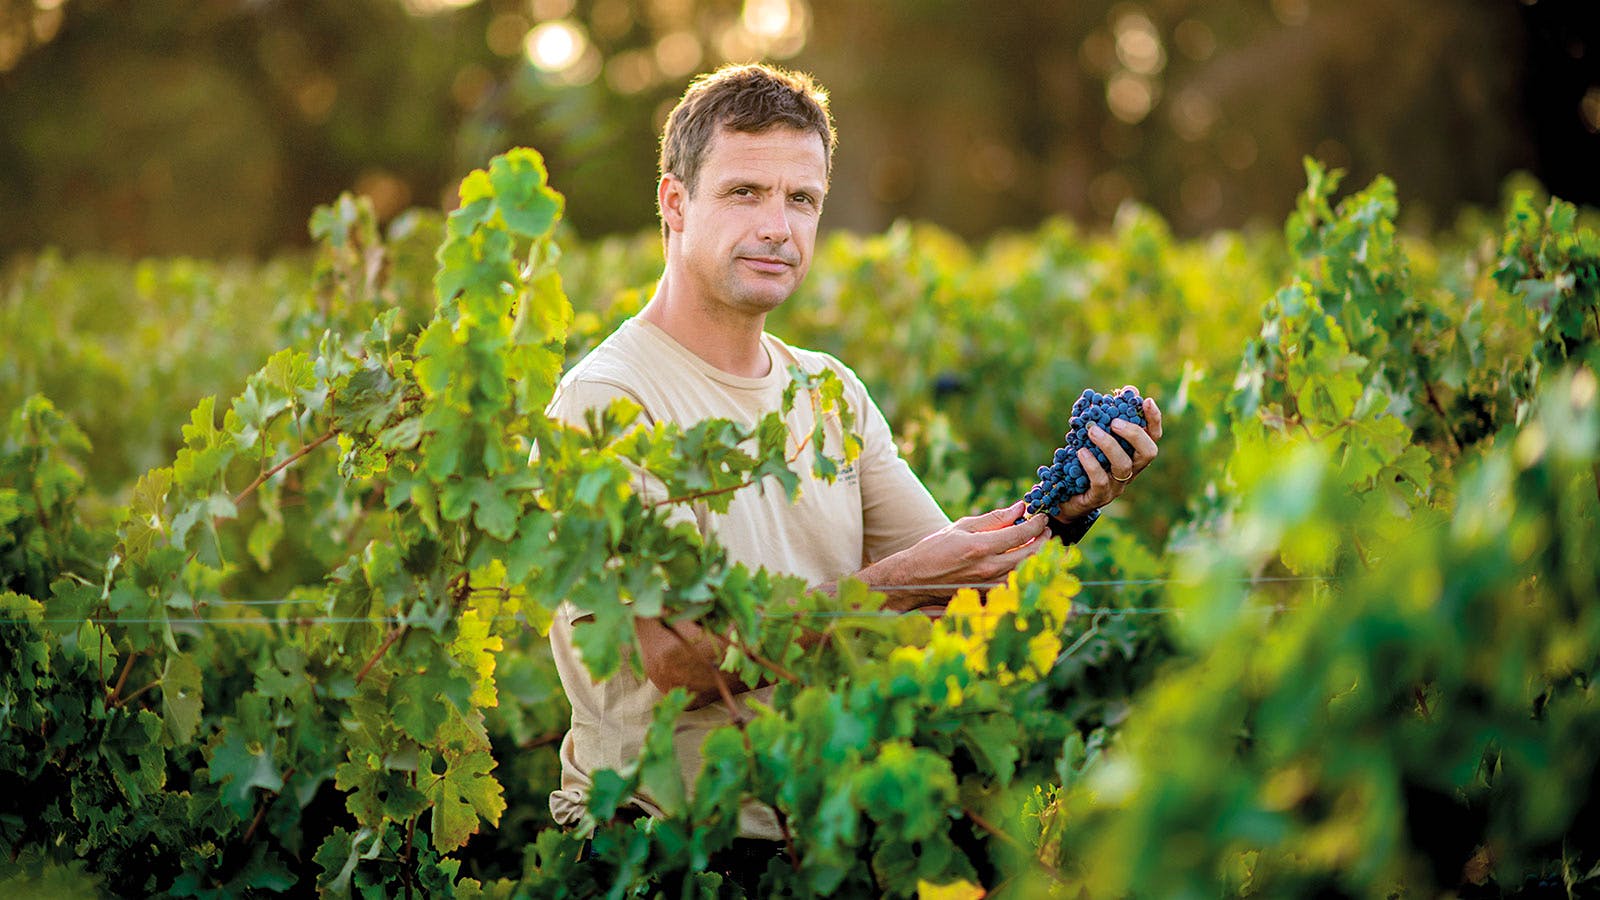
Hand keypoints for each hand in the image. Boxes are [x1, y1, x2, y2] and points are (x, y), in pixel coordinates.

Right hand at [852, 500, 1049, 609]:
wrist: (915, 579)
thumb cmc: (935, 549)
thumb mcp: (961, 527)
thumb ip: (993, 519)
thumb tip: (1019, 508)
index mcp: (981, 546)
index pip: (1022, 533)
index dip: (1037, 524)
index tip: (1042, 517)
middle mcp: (988, 568)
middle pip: (1031, 554)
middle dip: (1044, 540)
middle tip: (1046, 531)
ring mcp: (989, 585)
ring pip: (1026, 572)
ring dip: (1038, 558)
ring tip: (1040, 546)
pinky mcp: (988, 596)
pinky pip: (1015, 585)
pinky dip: (1025, 573)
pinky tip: (1025, 564)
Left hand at [1053, 387, 1162, 518]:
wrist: (1064, 498)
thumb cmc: (1081, 463)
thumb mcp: (1093, 439)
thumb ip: (1107, 417)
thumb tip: (1124, 390)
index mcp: (1132, 455)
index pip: (1153, 437)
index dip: (1153, 419)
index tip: (1146, 400)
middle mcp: (1130, 471)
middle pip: (1148, 452)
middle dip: (1134, 433)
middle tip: (1114, 421)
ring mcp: (1116, 486)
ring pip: (1124, 466)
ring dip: (1109, 445)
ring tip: (1092, 430)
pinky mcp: (1098, 496)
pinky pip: (1100, 481)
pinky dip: (1092, 464)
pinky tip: (1081, 451)